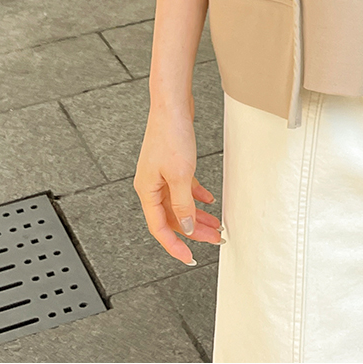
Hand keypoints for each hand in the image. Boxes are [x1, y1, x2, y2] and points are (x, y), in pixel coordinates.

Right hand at [134, 91, 220, 265]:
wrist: (171, 105)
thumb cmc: (170, 134)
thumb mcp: (181, 175)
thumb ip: (183, 204)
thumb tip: (187, 227)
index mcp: (146, 190)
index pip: (159, 228)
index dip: (174, 245)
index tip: (189, 258)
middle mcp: (151, 186)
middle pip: (172, 218)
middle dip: (194, 231)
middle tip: (214, 239)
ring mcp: (161, 176)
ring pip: (180, 205)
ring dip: (198, 216)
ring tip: (216, 224)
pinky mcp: (171, 167)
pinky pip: (183, 190)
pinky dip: (197, 197)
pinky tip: (209, 201)